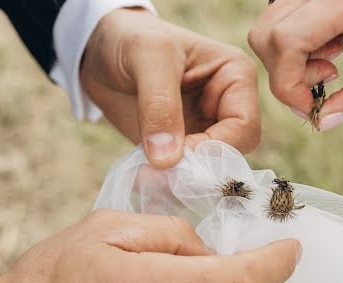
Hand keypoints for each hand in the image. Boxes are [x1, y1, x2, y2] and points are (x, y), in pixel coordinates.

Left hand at [81, 8, 260, 167]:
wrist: (99, 51)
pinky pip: (184, 177)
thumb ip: (159, 106)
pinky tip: (141, 179)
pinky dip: (166, 183)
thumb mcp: (147, 59)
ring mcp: (204, 131)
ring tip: (145, 178)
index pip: (244, 128)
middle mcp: (226, 107)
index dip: (214, 148)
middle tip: (155, 175)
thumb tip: (168, 160)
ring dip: (179, 181)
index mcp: (235, 78)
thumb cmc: (130, 38)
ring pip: (208, 173)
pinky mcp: (181, 149)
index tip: (174, 155)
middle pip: (230, 156)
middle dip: (196, 169)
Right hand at [248, 0, 342, 129]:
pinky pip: (279, 16)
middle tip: (330, 75)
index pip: (285, 43)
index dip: (289, 86)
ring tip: (335, 53)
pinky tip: (331, 38)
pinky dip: (295, 40)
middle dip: (287, 74)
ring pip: (267, 28)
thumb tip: (324, 120)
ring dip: (291, 57)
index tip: (314, 106)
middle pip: (265, 37)